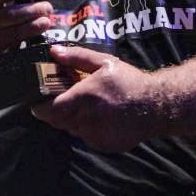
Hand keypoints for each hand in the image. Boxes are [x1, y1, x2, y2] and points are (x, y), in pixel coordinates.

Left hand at [31, 44, 155, 152]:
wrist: (156, 106)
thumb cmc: (129, 82)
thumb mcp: (104, 63)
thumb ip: (76, 57)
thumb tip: (53, 51)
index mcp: (82, 98)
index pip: (46, 109)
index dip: (39, 106)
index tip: (39, 99)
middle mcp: (84, 120)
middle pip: (56, 121)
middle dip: (55, 111)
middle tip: (63, 99)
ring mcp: (93, 135)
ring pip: (70, 129)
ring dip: (71, 119)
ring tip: (85, 106)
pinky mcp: (102, 145)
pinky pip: (86, 137)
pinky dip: (86, 128)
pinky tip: (100, 117)